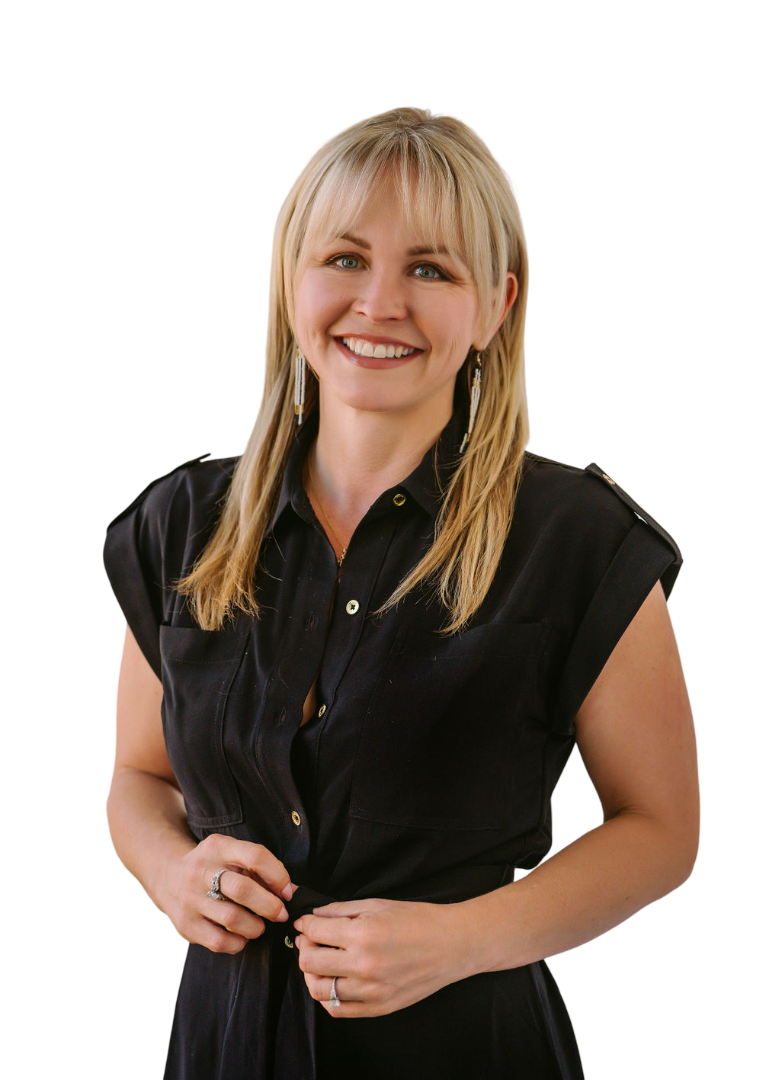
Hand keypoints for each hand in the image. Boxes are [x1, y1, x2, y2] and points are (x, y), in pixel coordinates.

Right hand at [152, 833, 295, 953]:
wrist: (166, 873)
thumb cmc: (212, 865)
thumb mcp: (230, 853)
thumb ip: (258, 869)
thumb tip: (290, 892)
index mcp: (219, 847)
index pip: (255, 856)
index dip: (278, 876)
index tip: (287, 891)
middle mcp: (202, 870)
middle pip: (243, 889)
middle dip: (269, 906)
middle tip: (280, 914)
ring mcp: (191, 898)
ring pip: (232, 918)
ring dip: (255, 927)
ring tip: (260, 926)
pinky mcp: (185, 924)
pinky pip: (219, 941)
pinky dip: (238, 943)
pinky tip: (242, 937)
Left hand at [293, 898, 466, 1017]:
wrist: (453, 945)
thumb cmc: (419, 919)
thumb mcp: (378, 905)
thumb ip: (341, 910)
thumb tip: (314, 916)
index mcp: (363, 936)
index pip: (315, 932)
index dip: (305, 924)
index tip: (304, 922)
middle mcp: (364, 966)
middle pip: (309, 963)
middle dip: (304, 947)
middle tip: (310, 939)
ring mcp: (371, 991)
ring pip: (319, 990)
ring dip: (311, 973)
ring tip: (319, 961)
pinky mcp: (379, 1008)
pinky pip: (338, 1009)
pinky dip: (328, 997)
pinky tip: (333, 981)